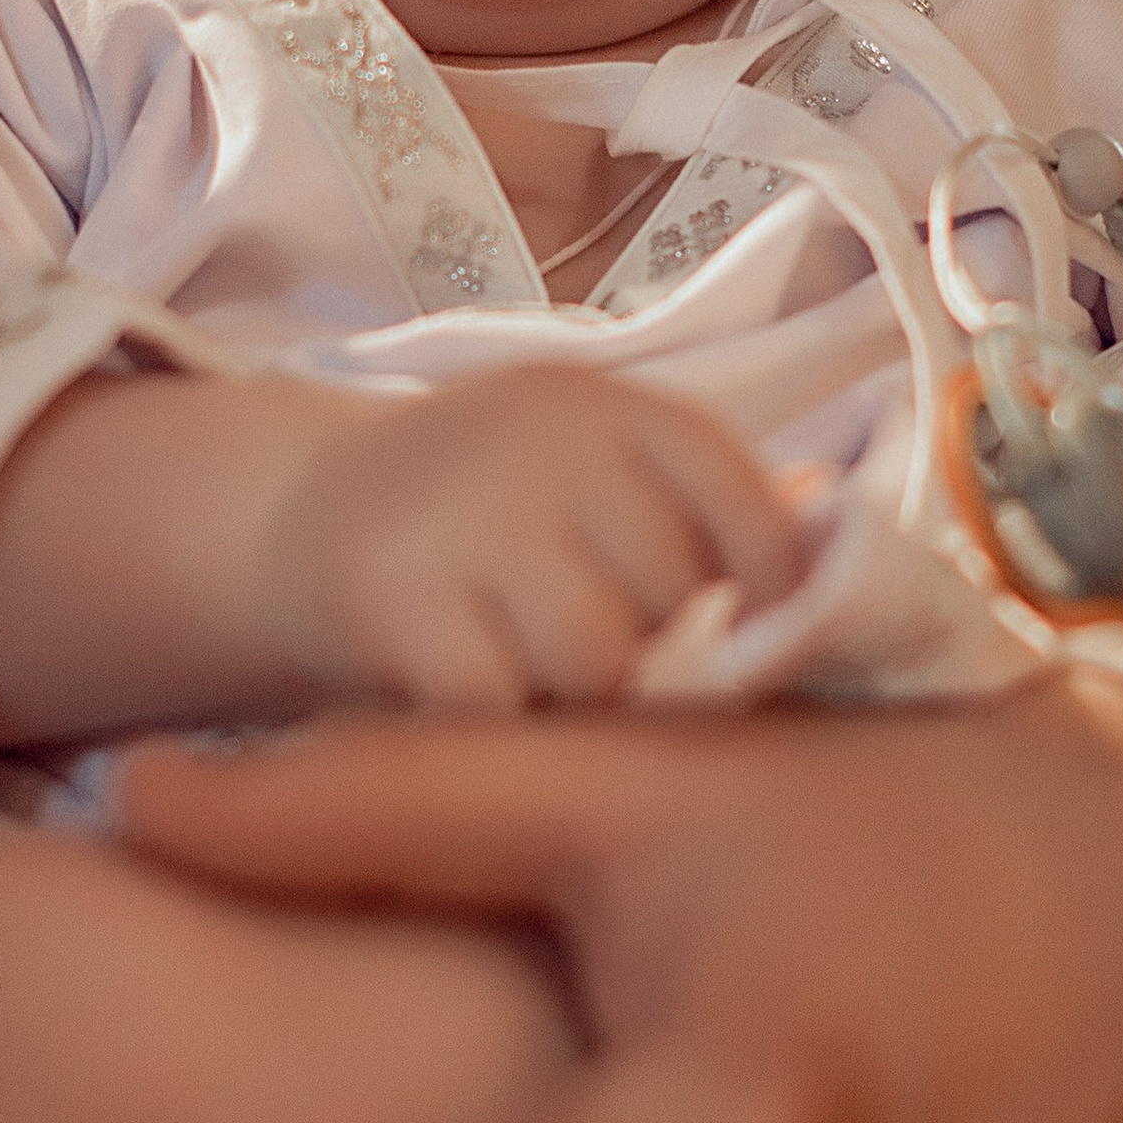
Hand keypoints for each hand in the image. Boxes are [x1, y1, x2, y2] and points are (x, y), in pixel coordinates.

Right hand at [264, 366, 801, 711]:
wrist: (287, 516)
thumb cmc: (476, 509)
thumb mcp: (582, 463)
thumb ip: (694, 498)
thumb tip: (836, 531)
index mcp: (601, 404)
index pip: (738, 494)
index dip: (769, 574)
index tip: (751, 620)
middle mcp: (539, 444)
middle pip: (668, 591)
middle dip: (644, 636)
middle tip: (585, 631)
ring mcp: (466, 520)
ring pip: (597, 660)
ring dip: (572, 690)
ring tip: (525, 663)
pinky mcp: (399, 605)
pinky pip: (504, 706)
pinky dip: (493, 719)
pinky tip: (460, 687)